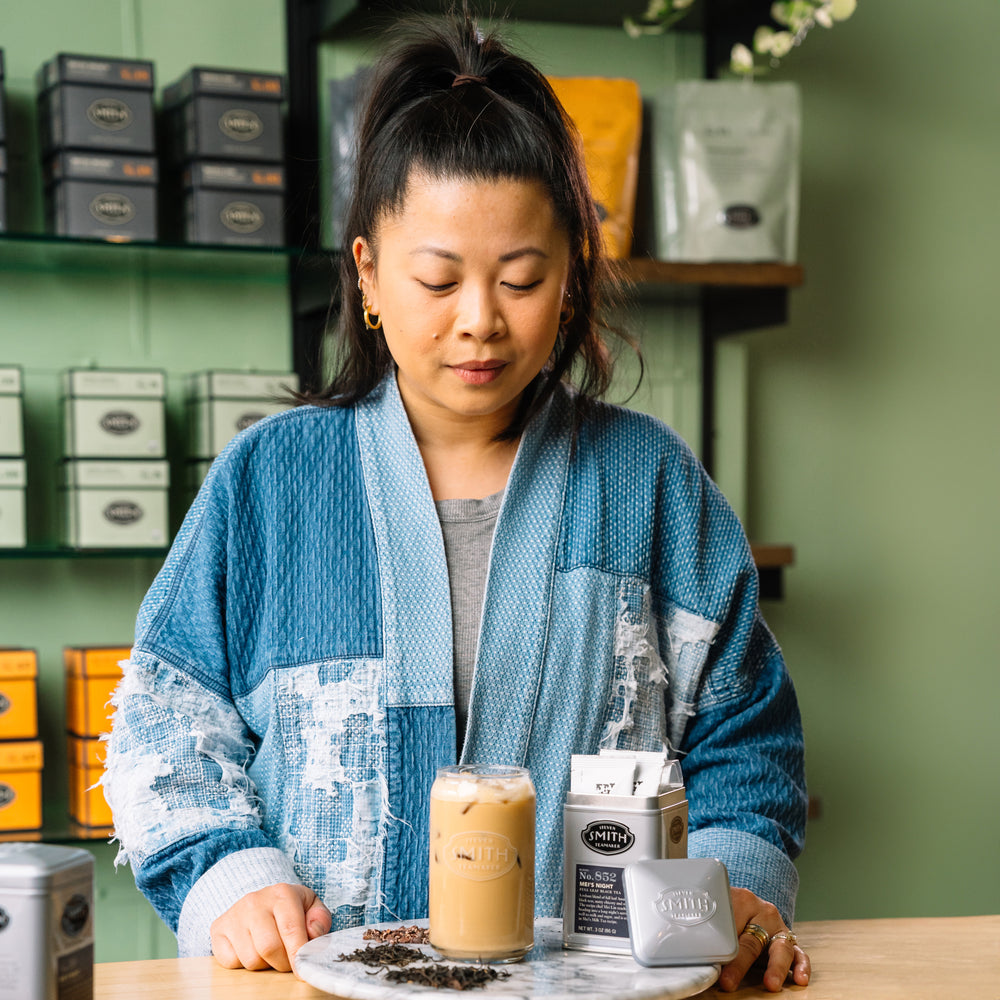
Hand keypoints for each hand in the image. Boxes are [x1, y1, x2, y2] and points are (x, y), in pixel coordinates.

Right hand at [210, 883, 331, 972]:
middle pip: (269, 948)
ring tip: (270, 951)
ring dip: (264, 964)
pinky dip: (243, 963)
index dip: (298, 955)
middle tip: (288, 960)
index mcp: (282, 893)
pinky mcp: (218, 928)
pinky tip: (251, 948)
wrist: (260, 900)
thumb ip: (320, 920)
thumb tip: (313, 935)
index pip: (291, 929)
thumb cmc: (289, 908)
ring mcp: (234, 914)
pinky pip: (231, 961)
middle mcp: (255, 901)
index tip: (302, 972)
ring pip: (251, 959)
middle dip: (283, 962)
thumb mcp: (310, 907)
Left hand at [718, 887, 810, 992]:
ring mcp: (778, 926)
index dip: (719, 942)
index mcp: (741, 899)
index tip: (710, 959)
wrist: (745, 903)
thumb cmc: (727, 910)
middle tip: (727, 981)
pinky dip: (801, 966)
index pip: (729, 922)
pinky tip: (800, 978)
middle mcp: (763, 911)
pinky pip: (799, 953)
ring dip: (775, 967)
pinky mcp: (788, 940)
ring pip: (780, 947)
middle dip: (738, 963)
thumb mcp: (718, 911)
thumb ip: (710, 928)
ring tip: (770, 984)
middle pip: (750, 940)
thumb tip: (694, 954)